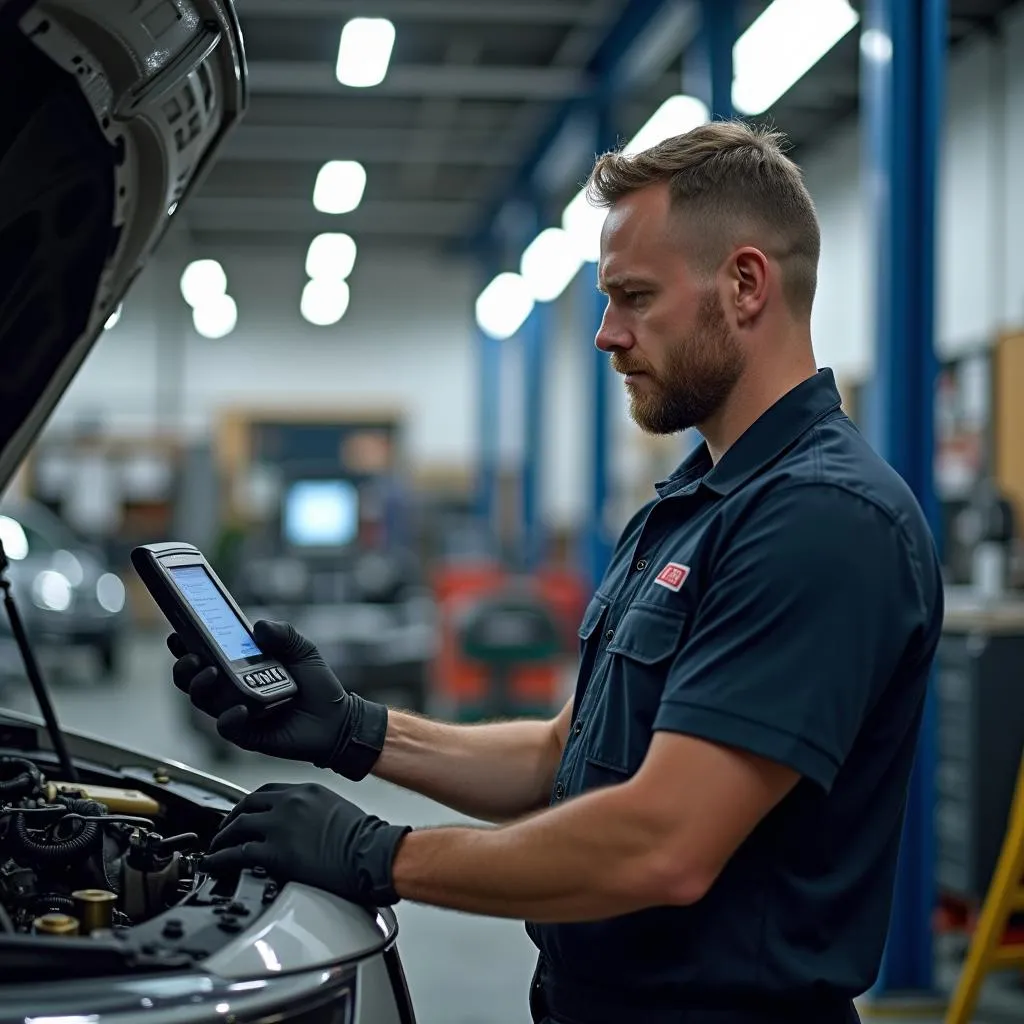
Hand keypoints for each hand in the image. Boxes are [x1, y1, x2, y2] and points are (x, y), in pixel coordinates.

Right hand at [169, 620, 387, 779]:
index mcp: (240, 667)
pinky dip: (228, 718)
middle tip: (193, 656)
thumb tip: (259, 626)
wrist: (338, 720)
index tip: (178, 632)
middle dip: (184, 667)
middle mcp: (232, 690)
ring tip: (212, 673)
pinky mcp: (247, 734)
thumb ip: (285, 634)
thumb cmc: (317, 684)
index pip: (205, 654)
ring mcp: (236, 712)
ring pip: (203, 702)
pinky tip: (240, 709)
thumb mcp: (303, 651)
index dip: (186, 643)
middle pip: (192, 679)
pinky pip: (227, 728)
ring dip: (200, 687)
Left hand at [202, 782, 410, 905]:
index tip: (243, 815)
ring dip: (221, 838)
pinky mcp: (275, 851)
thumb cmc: (364, 838)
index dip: (249, 804)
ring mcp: (280, 826)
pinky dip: (219, 859)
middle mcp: (290, 803)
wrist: (372, 853)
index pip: (267, 791)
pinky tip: (213, 864)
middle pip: (247, 804)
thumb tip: (301, 826)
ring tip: (215, 849)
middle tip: (223, 831)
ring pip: (238, 827)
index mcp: (306, 791)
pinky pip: (237, 854)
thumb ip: (313, 812)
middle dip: (230, 818)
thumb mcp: (336, 810)